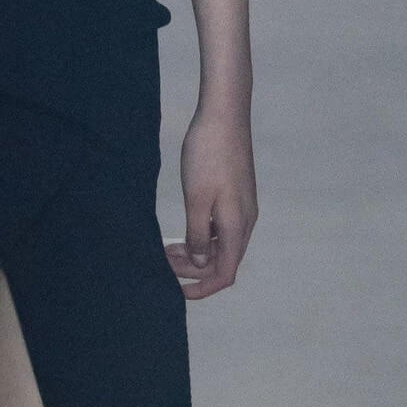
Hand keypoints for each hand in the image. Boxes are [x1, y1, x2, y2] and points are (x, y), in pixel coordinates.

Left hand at [165, 105, 256, 300]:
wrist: (224, 115)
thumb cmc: (208, 155)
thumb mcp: (197, 199)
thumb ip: (198, 235)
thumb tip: (200, 264)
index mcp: (237, 226)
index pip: (225, 273)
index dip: (202, 287)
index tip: (177, 291)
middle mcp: (244, 222)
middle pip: (223, 261)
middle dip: (193, 269)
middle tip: (162, 262)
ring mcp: (242, 208)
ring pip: (221, 245)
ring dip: (196, 252)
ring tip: (167, 249)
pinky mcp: (235, 196)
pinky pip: (220, 228)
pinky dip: (201, 236)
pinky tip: (183, 231)